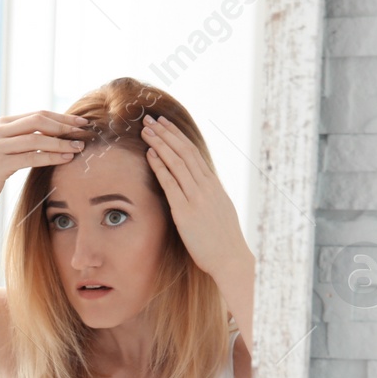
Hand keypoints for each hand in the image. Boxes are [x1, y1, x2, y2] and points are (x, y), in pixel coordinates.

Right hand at [0, 110, 90, 211]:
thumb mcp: (6, 150)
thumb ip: (24, 140)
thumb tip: (55, 135)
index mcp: (2, 124)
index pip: (38, 114)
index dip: (61, 117)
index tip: (80, 123)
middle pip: (38, 121)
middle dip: (64, 125)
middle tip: (83, 132)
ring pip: (37, 139)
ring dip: (61, 142)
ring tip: (78, 147)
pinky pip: (31, 157)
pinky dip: (51, 157)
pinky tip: (65, 159)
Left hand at [140, 115, 253, 288]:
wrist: (231, 258)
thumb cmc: (223, 239)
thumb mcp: (218, 210)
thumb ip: (208, 196)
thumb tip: (200, 186)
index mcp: (213, 185)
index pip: (193, 152)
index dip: (177, 136)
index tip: (164, 124)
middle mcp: (206, 187)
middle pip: (184, 151)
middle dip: (166, 133)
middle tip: (149, 118)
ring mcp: (197, 198)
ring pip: (177, 163)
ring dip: (160, 144)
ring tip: (146, 130)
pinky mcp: (186, 212)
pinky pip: (171, 184)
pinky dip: (160, 167)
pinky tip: (150, 154)